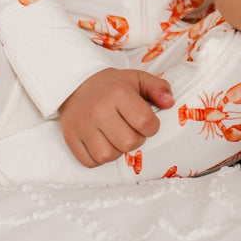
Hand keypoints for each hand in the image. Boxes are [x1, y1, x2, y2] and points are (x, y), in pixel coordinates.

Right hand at [58, 67, 172, 167]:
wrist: (76, 84)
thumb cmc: (112, 85)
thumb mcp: (138, 79)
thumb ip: (158, 88)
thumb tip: (170, 103)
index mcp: (118, 93)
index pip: (146, 122)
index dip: (152, 127)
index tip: (146, 122)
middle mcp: (99, 110)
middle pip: (128, 143)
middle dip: (136, 140)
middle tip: (130, 130)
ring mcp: (82, 125)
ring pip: (108, 155)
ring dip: (117, 151)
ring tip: (116, 137)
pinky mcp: (70, 137)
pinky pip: (90, 162)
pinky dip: (99, 158)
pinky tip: (101, 143)